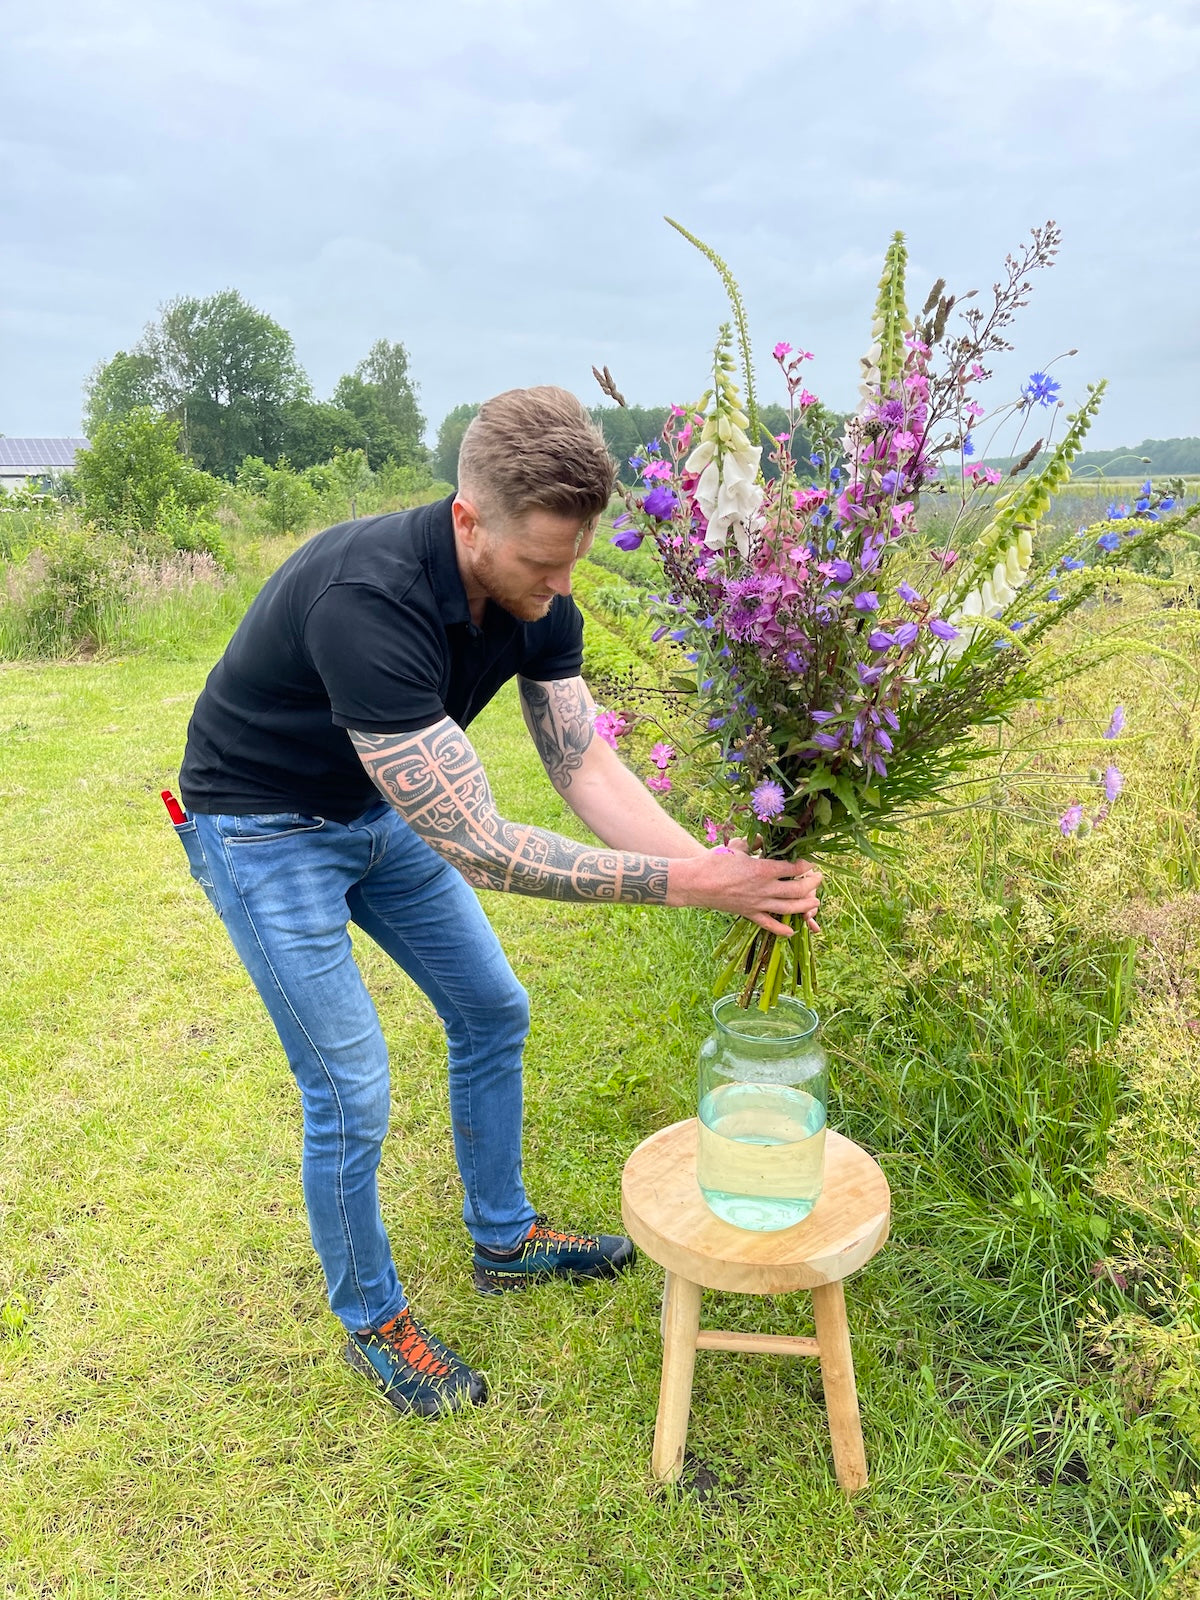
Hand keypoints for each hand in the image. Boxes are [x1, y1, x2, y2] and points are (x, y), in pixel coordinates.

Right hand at [676, 842, 821, 937]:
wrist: (695, 883)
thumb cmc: (714, 861)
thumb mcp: (736, 846)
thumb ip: (753, 842)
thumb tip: (763, 837)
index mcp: (762, 869)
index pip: (793, 868)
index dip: (806, 865)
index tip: (810, 862)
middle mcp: (764, 889)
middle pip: (797, 890)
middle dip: (812, 885)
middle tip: (818, 879)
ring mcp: (757, 903)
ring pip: (788, 909)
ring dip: (805, 906)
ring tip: (815, 902)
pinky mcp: (748, 913)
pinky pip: (768, 924)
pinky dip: (781, 929)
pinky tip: (792, 931)